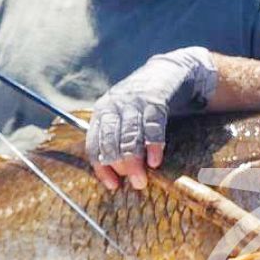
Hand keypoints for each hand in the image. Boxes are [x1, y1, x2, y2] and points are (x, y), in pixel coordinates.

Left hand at [87, 47, 216, 190]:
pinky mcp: (154, 100)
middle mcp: (113, 106)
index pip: (94, 144)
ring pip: (129, 135)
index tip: (113, 186)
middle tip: (133, 183)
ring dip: (134, 160)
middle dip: (119, 165)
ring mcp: (133, 102)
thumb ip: (117, 140)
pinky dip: (152, 145)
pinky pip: (152, 126)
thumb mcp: (122, 117)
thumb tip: (118, 175)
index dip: (102, 167)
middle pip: (110, 140)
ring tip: (142, 180)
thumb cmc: (141, 104)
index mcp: (101, 113)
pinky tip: (155, 161)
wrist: (166, 73)